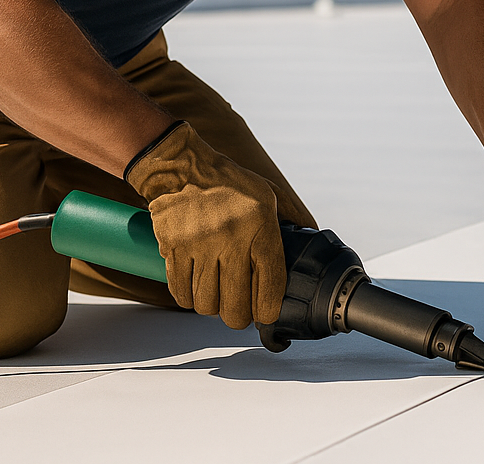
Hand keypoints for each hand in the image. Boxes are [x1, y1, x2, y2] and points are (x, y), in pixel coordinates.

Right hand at [126, 122, 286, 329]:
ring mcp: (200, 245)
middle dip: (238, 316)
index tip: (265, 313)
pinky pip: (181, 292)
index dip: (268, 309)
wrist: (181, 167)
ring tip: (215, 294)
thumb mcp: (266, 195)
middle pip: (236, 306)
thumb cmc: (227, 184)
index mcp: (260, 226)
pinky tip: (194, 287)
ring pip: (206, 304)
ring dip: (211, 306)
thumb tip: (309, 240)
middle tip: (237, 310)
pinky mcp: (174, 248)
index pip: (270, 284)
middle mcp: (232, 238)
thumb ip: (287, 221)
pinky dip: (188, 297)